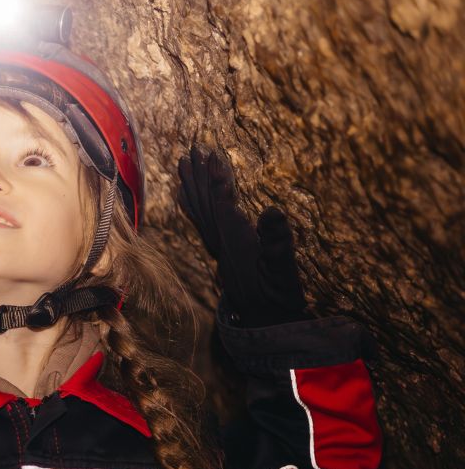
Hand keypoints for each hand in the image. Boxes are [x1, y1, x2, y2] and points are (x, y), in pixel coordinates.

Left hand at [176, 145, 309, 326]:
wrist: (265, 321)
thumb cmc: (279, 296)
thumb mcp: (285, 271)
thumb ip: (279, 243)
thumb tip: (274, 211)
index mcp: (236, 241)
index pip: (222, 204)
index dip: (218, 179)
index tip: (211, 154)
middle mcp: (221, 241)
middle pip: (205, 202)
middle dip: (200, 175)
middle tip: (193, 147)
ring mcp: (218, 246)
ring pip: (199, 209)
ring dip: (192, 184)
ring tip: (183, 161)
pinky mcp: (220, 251)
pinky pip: (199, 221)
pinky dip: (190, 204)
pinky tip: (182, 194)